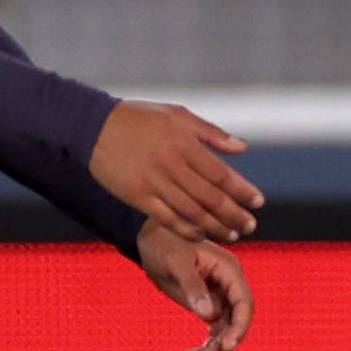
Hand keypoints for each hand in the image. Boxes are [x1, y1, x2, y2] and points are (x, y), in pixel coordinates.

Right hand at [90, 100, 261, 242]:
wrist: (91, 126)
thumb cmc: (139, 118)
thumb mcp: (177, 115)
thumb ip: (211, 133)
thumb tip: (242, 148)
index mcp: (184, 144)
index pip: (221, 174)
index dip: (242, 190)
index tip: (258, 202)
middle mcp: (171, 165)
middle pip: (211, 198)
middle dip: (235, 214)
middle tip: (251, 226)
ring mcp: (153, 183)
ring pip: (192, 212)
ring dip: (216, 226)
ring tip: (232, 235)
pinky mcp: (137, 197)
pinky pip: (167, 219)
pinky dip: (187, 230)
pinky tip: (201, 235)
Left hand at [137, 223, 254, 350]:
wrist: (150, 237)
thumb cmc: (163, 243)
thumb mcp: (174, 263)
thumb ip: (193, 287)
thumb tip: (210, 316)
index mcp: (228, 270)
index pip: (244, 303)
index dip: (239, 327)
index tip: (226, 347)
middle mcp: (229, 284)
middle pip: (236, 321)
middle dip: (223, 345)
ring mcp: (220, 294)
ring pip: (225, 329)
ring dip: (213, 349)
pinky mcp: (208, 303)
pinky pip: (213, 329)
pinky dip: (205, 344)